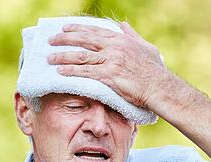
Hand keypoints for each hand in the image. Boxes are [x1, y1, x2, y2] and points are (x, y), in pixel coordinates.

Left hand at [47, 22, 171, 109]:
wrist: (160, 87)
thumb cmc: (155, 70)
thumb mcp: (146, 46)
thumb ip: (132, 35)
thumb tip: (123, 24)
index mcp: (121, 39)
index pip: (94, 31)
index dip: (78, 29)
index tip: (65, 28)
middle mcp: (114, 47)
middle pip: (83, 40)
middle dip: (64, 39)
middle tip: (50, 40)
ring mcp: (111, 61)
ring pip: (81, 56)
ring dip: (63, 56)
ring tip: (50, 58)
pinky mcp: (109, 76)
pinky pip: (85, 73)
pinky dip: (71, 72)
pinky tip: (60, 72)